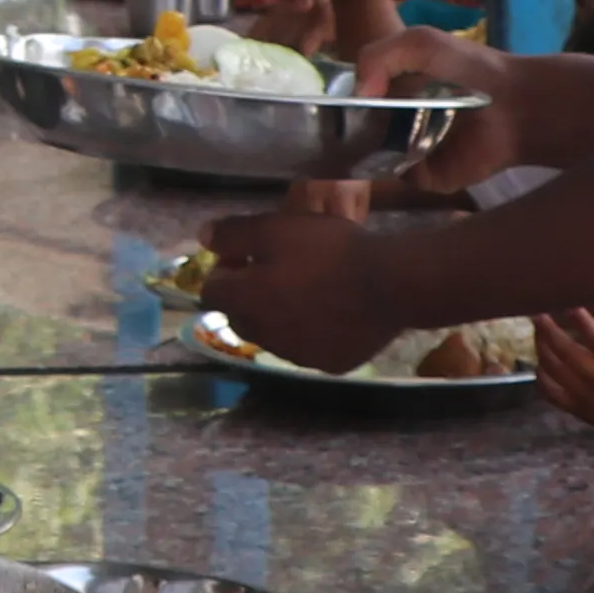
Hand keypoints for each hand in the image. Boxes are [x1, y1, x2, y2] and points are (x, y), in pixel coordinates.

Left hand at [187, 205, 387, 368]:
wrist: (390, 284)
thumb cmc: (329, 250)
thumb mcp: (277, 228)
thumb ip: (235, 234)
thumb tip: (203, 236)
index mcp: (245, 303)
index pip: (212, 292)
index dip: (224, 269)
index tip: (247, 253)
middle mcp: (263, 336)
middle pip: (241, 316)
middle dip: (248, 294)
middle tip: (276, 268)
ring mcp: (297, 355)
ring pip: (274, 335)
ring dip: (278, 315)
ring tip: (307, 289)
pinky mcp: (329, 364)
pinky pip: (308, 347)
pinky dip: (311, 331)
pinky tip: (333, 311)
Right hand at [351, 24, 521, 195]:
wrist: (516, 105)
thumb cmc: (470, 69)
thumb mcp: (420, 43)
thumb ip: (378, 55)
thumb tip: (357, 93)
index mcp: (388, 91)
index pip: (348, 100)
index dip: (335, 101)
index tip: (323, 104)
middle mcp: (392, 123)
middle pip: (352, 130)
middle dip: (342, 128)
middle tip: (335, 126)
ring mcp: (405, 152)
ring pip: (368, 155)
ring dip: (361, 148)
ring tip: (359, 137)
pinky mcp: (423, 177)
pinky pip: (395, 174)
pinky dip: (390, 165)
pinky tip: (388, 150)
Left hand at [534, 304, 593, 441]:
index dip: (582, 321)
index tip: (571, 306)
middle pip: (567, 351)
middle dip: (550, 330)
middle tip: (539, 314)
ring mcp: (585, 396)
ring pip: (554, 369)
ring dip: (542, 348)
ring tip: (538, 332)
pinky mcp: (577, 409)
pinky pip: (550, 393)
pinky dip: (541, 376)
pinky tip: (541, 364)